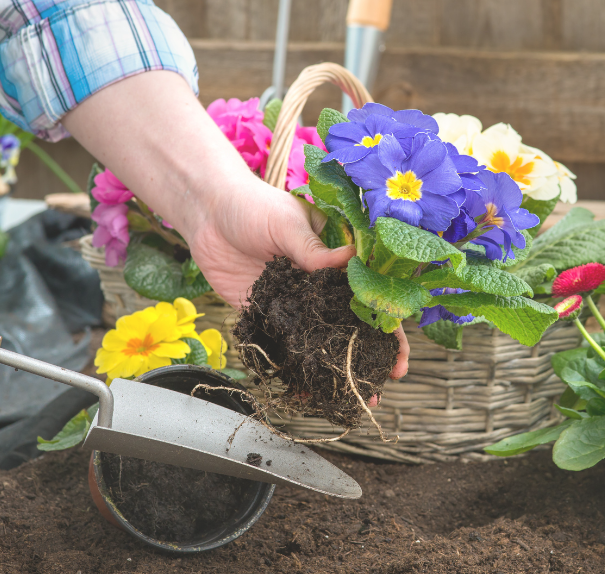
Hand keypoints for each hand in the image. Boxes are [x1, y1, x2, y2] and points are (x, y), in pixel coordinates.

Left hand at [176, 174, 410, 388]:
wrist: (205, 213)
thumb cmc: (252, 205)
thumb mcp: (286, 223)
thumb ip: (312, 249)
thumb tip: (350, 259)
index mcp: (336, 256)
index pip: (371, 291)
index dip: (388, 321)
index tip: (399, 351)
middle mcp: (321, 283)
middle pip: (353, 322)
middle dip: (370, 354)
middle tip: (384, 383)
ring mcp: (296, 301)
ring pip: (322, 340)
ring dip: (336, 368)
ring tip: (350, 398)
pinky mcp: (267, 314)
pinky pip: (284, 345)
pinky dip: (294, 368)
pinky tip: (305, 391)